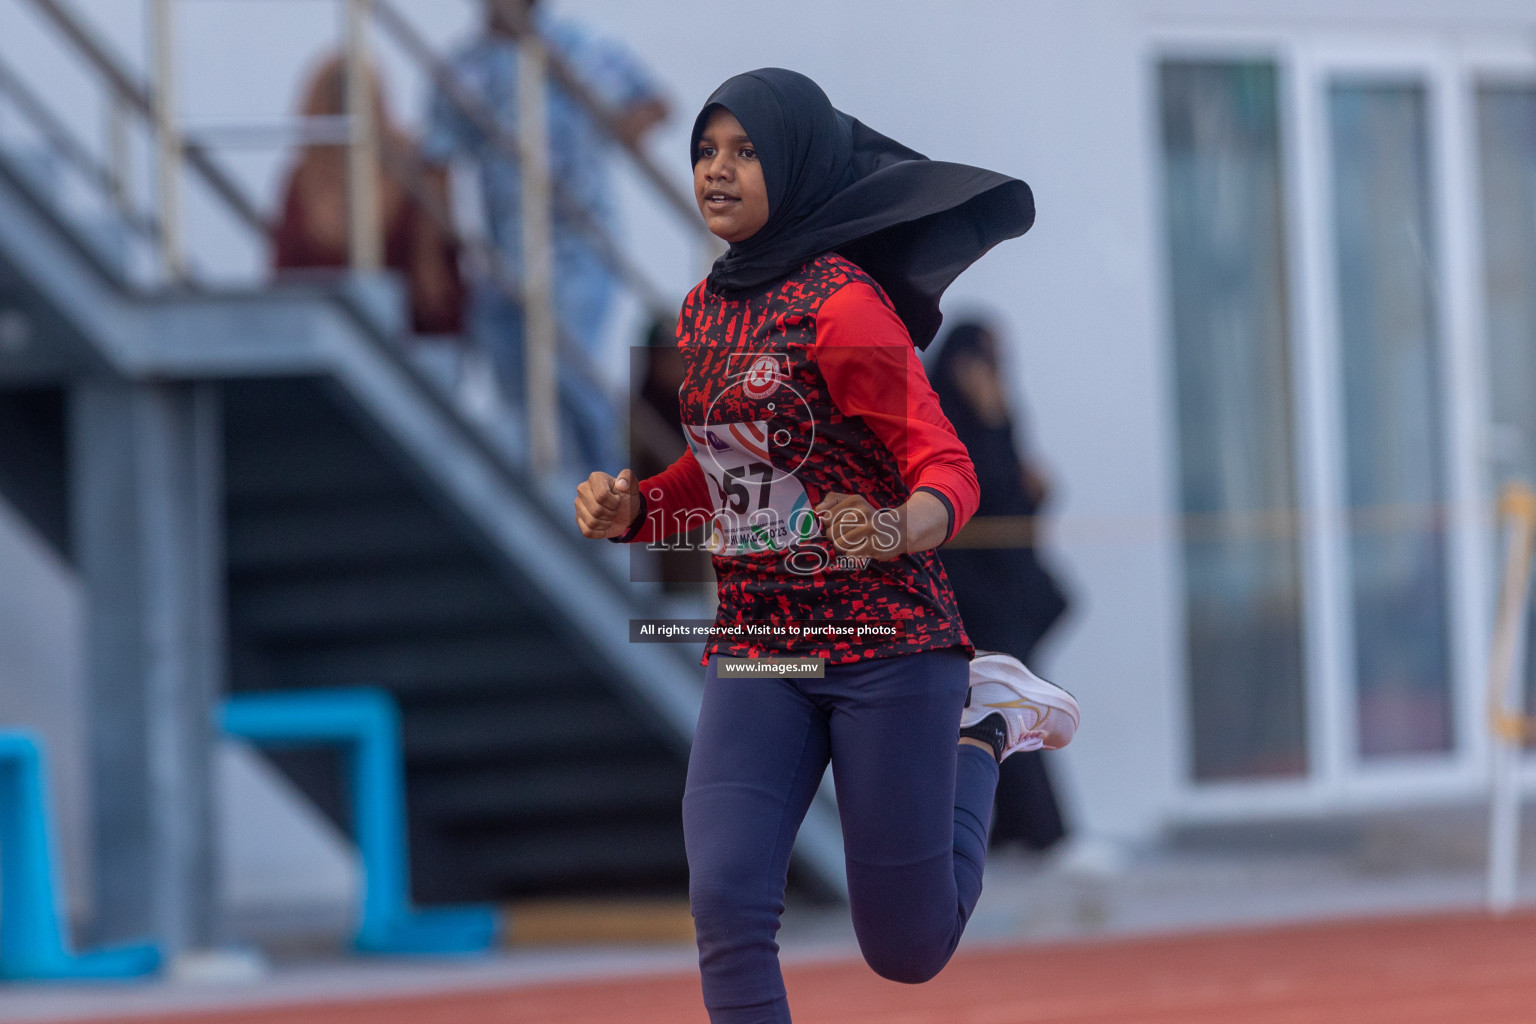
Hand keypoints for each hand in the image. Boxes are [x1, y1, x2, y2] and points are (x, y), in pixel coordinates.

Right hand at [576, 469, 640, 538]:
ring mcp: (578, 504)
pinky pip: (587, 532)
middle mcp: (583, 489)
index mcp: (595, 478)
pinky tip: (604, 525)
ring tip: (609, 516)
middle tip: (614, 510)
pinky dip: (600, 532)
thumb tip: (621, 483)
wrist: (624, 513)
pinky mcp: (578, 519)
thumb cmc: (626, 498)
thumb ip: (629, 479)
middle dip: (611, 514)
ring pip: (591, 522)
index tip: (618, 500)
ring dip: (606, 523)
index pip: (602, 496)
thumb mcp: (632, 487)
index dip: (614, 503)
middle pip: (596, 510)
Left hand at [813, 490, 950, 560]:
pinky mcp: (873, 546)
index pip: (826, 517)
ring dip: (844, 547)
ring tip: (856, 541)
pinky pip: (850, 555)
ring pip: (839, 544)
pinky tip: (863, 548)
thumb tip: (817, 510)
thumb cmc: (869, 518)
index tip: (840, 523)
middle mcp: (862, 513)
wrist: (899, 530)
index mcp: (855, 501)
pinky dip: (853, 554)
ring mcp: (869, 530)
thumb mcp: (854, 502)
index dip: (830, 524)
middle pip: (831, 532)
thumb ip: (833, 500)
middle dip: (837, 537)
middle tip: (850, 534)